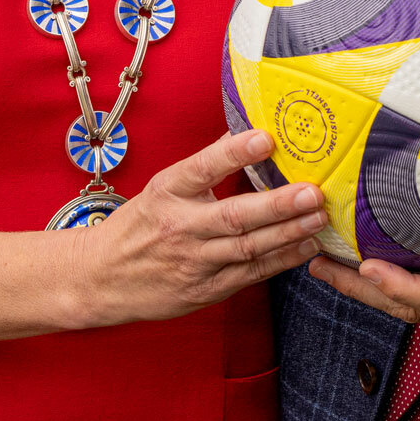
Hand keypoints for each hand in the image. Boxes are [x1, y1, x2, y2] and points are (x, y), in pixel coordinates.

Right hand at [75, 130, 326, 326]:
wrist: (101, 278)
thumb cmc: (141, 225)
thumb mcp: (162, 187)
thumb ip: (204, 165)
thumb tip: (244, 130)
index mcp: (168, 191)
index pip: (202, 168)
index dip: (234, 152)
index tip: (266, 138)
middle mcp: (180, 226)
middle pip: (233, 216)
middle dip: (277, 205)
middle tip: (312, 191)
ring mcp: (193, 262)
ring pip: (247, 248)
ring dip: (287, 233)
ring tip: (318, 217)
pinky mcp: (204, 290)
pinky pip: (249, 275)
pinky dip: (280, 261)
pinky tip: (305, 246)